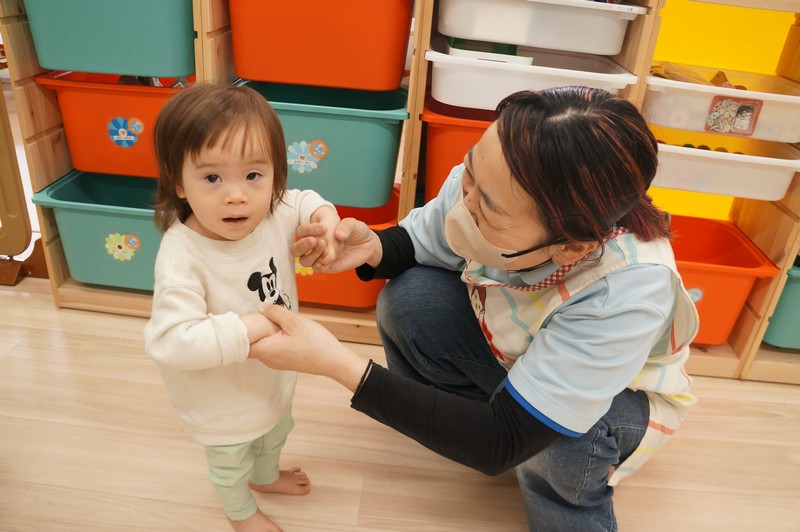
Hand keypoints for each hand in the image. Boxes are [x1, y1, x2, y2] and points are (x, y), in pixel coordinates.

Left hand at [250, 305, 367, 390]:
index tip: (244, 318)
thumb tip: (259, 307)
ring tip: (275, 320)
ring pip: (262, 345)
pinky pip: (272, 348)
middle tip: (262, 314)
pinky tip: (285, 329)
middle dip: (254, 329)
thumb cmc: (315, 342)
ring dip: (266, 333)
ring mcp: (276, 362)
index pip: (240, 344)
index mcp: (266, 350)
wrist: (333, 361)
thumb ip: (274, 312)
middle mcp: (268, 359)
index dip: (239, 331)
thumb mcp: (294, 321)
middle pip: (251, 343)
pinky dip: (273, 338)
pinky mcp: (284, 361)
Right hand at [292, 217, 381, 272]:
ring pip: (304, 261)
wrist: (367, 244)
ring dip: (311, 254)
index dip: (309, 229)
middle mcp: (313, 245)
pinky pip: (317, 268)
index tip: (324, 228)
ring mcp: (319, 257)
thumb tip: (338, 235)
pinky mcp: (326, 267)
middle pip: (295, 249)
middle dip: (302, 245)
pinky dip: (321, 263)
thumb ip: (346, 226)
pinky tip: (330, 257)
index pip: (301, 231)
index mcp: (314, 232)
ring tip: (324, 246)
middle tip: (314, 240)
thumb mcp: (352, 224)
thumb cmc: (355, 231)